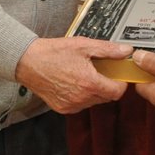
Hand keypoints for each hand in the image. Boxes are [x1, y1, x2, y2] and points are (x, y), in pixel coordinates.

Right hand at [16, 36, 131, 112]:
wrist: (28, 62)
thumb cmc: (53, 52)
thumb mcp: (83, 46)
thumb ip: (108, 50)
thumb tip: (127, 51)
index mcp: (89, 83)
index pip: (117, 92)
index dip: (121, 83)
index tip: (118, 76)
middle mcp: (81, 98)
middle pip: (106, 97)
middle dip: (107, 85)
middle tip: (101, 71)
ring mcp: (71, 105)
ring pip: (93, 102)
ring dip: (94, 91)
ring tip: (85, 75)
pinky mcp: (62, 108)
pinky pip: (80, 105)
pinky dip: (82, 96)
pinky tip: (74, 82)